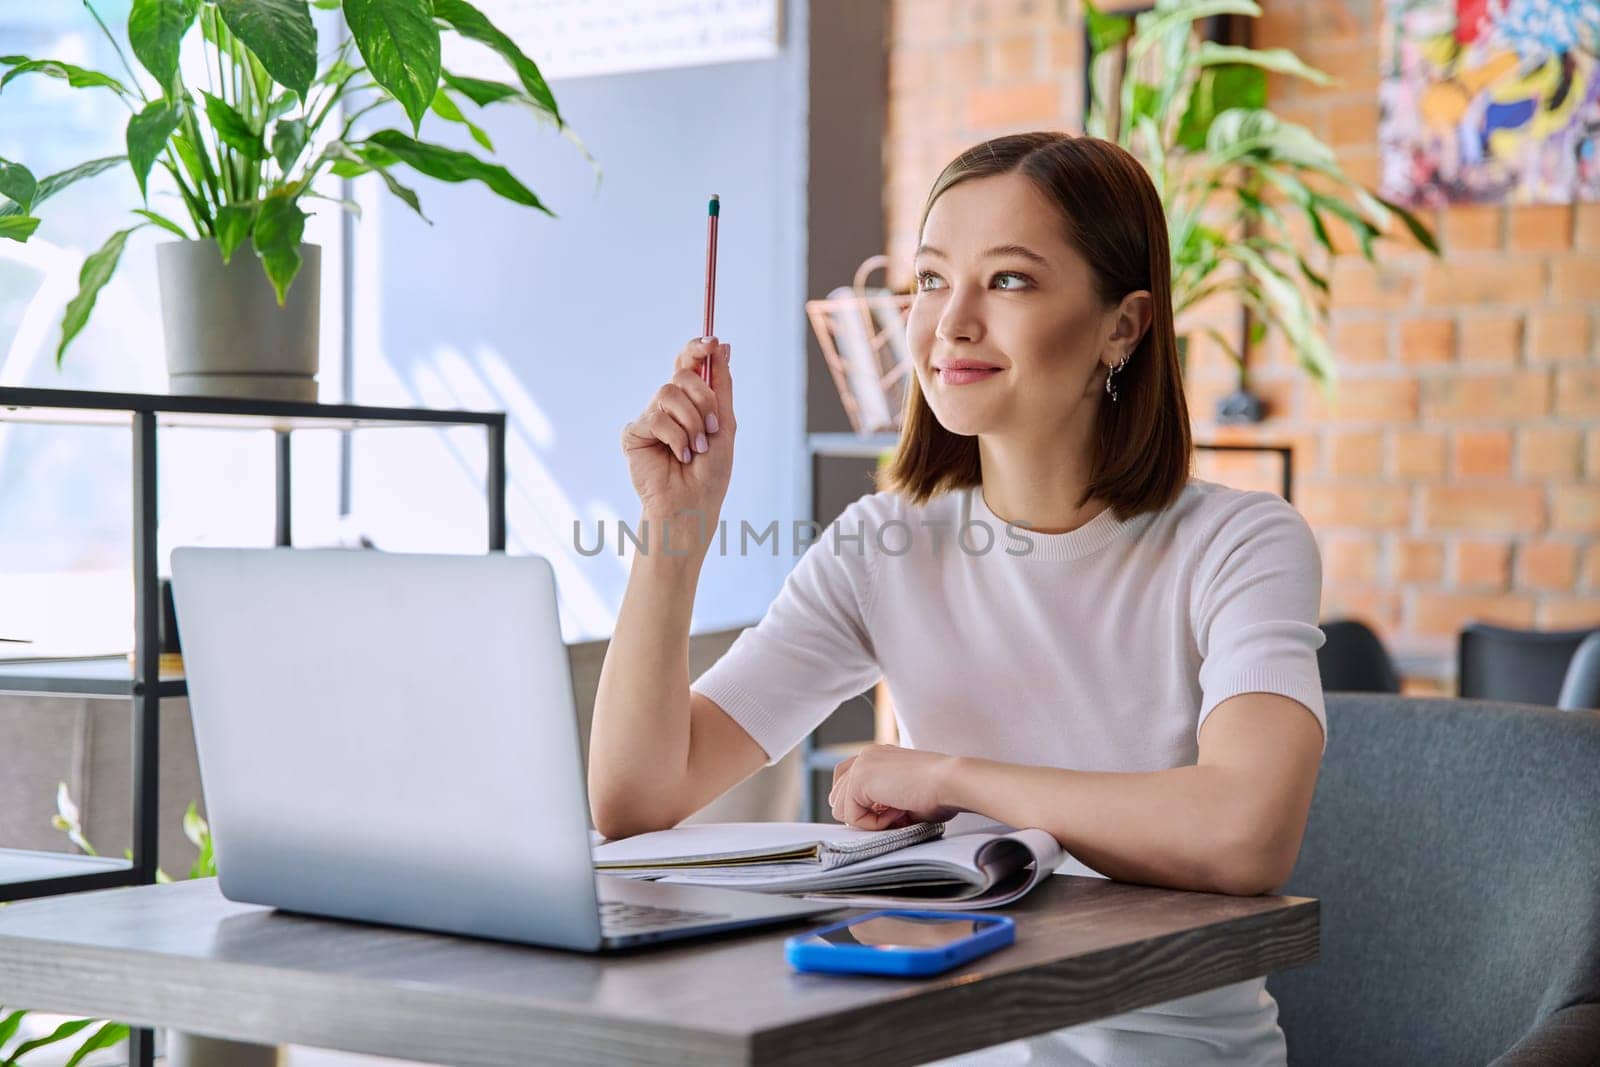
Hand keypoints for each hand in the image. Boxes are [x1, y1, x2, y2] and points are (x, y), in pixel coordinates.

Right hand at [621, 337, 734, 530]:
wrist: (693, 504)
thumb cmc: (710, 472)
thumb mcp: (725, 424)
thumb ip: (721, 385)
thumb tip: (723, 345)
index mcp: (690, 401)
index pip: (688, 363)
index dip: (697, 348)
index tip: (712, 342)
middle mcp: (669, 406)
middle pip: (682, 374)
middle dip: (704, 398)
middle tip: (712, 426)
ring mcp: (650, 418)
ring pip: (668, 392)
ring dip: (691, 421)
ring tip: (696, 447)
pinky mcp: (634, 433)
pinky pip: (656, 418)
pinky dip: (675, 437)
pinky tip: (678, 455)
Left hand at [828, 744, 964, 829]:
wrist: (951, 782)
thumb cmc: (940, 791)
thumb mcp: (903, 794)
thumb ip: (881, 802)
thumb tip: (867, 820)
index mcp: (876, 756)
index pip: (845, 781)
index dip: (864, 805)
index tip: (893, 811)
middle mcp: (865, 756)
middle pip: (838, 796)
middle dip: (863, 812)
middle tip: (896, 813)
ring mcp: (860, 765)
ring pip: (841, 809)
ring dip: (869, 819)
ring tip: (898, 812)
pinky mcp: (859, 779)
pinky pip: (852, 817)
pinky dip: (873, 824)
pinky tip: (897, 813)